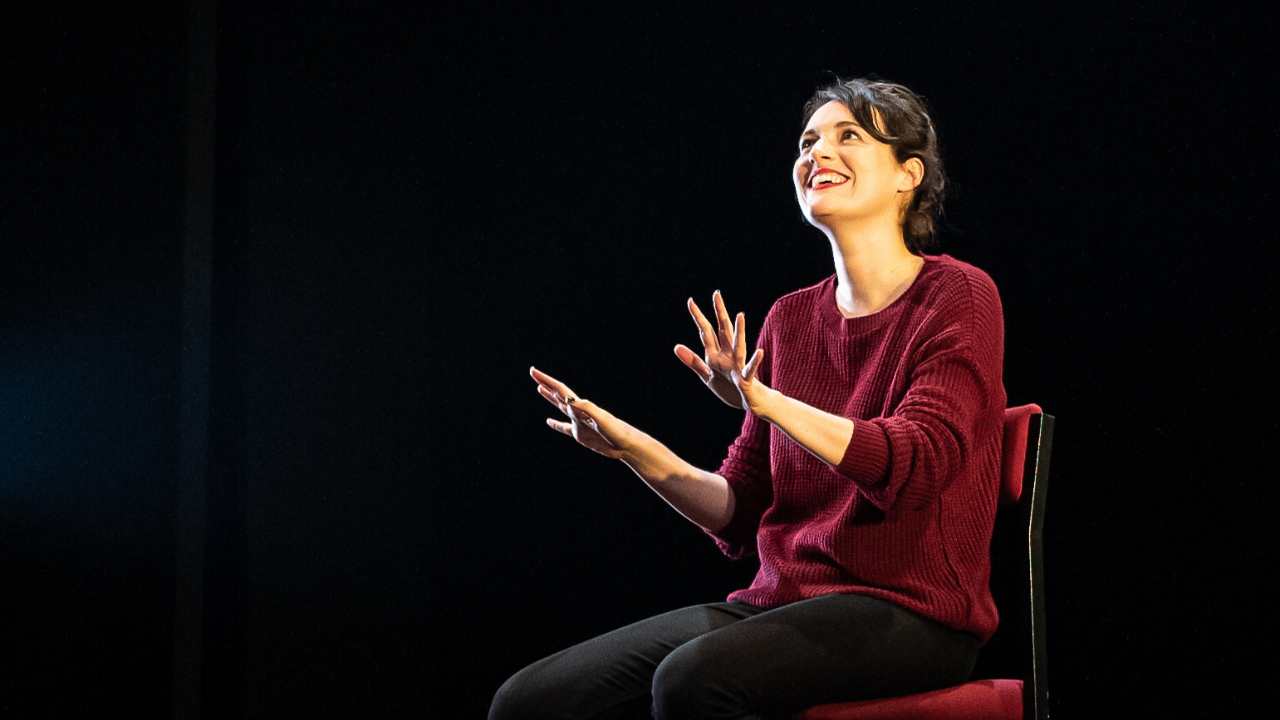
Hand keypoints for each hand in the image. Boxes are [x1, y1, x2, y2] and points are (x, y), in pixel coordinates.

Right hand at [529, 366, 643, 459]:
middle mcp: (578, 411)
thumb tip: (570, 402)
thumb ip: (586, 409)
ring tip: (540, 389)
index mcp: (581, 406)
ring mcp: (579, 423)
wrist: (627, 445)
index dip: (546, 380)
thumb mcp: (601, 418)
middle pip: (558, 394)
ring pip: (559, 407)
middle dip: (546, 383)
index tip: (534, 371)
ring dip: (550, 397)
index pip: (560, 390)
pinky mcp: (580, 435)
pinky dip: (555, 424)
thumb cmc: (617, 431)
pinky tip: (548, 421)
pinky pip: (564, 428)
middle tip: (534, 373)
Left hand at [674, 289, 768, 413]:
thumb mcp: (707, 375)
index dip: (698, 317)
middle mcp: (728, 355)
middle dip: (719, 313)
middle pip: (723, 330)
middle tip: (716, 294)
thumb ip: (693, 361)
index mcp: (716, 354)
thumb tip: (676, 346)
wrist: (750, 402)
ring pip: (738, 345)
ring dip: (739, 331)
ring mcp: (738, 365)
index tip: (691, 301)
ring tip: (739, 315)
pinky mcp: (746, 378)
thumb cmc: (730, 388)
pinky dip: (754, 361)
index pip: (706, 332)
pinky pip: (750, 369)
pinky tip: (759, 352)